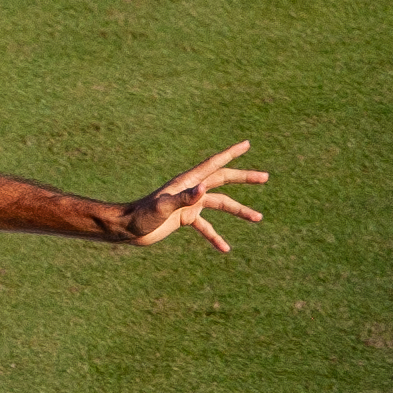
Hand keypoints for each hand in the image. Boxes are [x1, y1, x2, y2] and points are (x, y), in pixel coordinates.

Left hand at [119, 140, 268, 252]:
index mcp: (187, 182)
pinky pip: (206, 227)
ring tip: (258, 218)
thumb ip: (183, 198)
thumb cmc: (141, 216)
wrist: (126, 229)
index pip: (214, 164)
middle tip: (265, 177)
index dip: (231, 153)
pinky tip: (225, 248)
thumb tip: (204, 188)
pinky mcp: (185, 218)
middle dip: (244, 178)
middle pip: (223, 180)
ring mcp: (189, 204)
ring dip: (239, 210)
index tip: (247, 144)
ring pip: (221, 204)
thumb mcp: (163, 207)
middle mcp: (191, 189)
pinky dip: (215, 237)